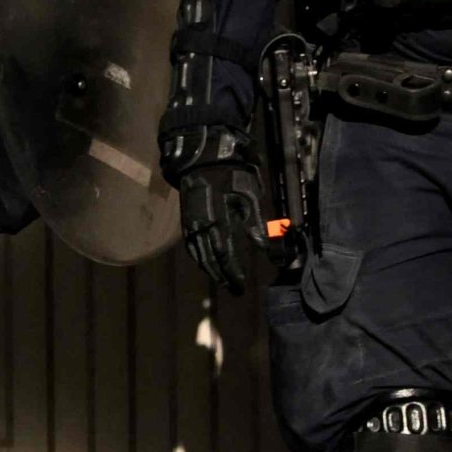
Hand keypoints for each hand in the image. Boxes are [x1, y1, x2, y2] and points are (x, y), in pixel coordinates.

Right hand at [180, 159, 270, 294]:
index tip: (242, 285)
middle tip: (234, 290)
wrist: (204, 160)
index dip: (233, 272)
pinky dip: (200, 259)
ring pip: (199, 255)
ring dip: (210, 270)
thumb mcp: (249, 197)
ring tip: (222, 280)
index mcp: (218, 221)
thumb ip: (256, 224)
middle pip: (210, 260)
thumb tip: (264, 247)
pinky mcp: (187, 221)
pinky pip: (192, 246)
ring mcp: (191, 225)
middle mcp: (202, 227)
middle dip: (222, 276)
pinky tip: (207, 263)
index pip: (226, 255)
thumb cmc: (232, 177)